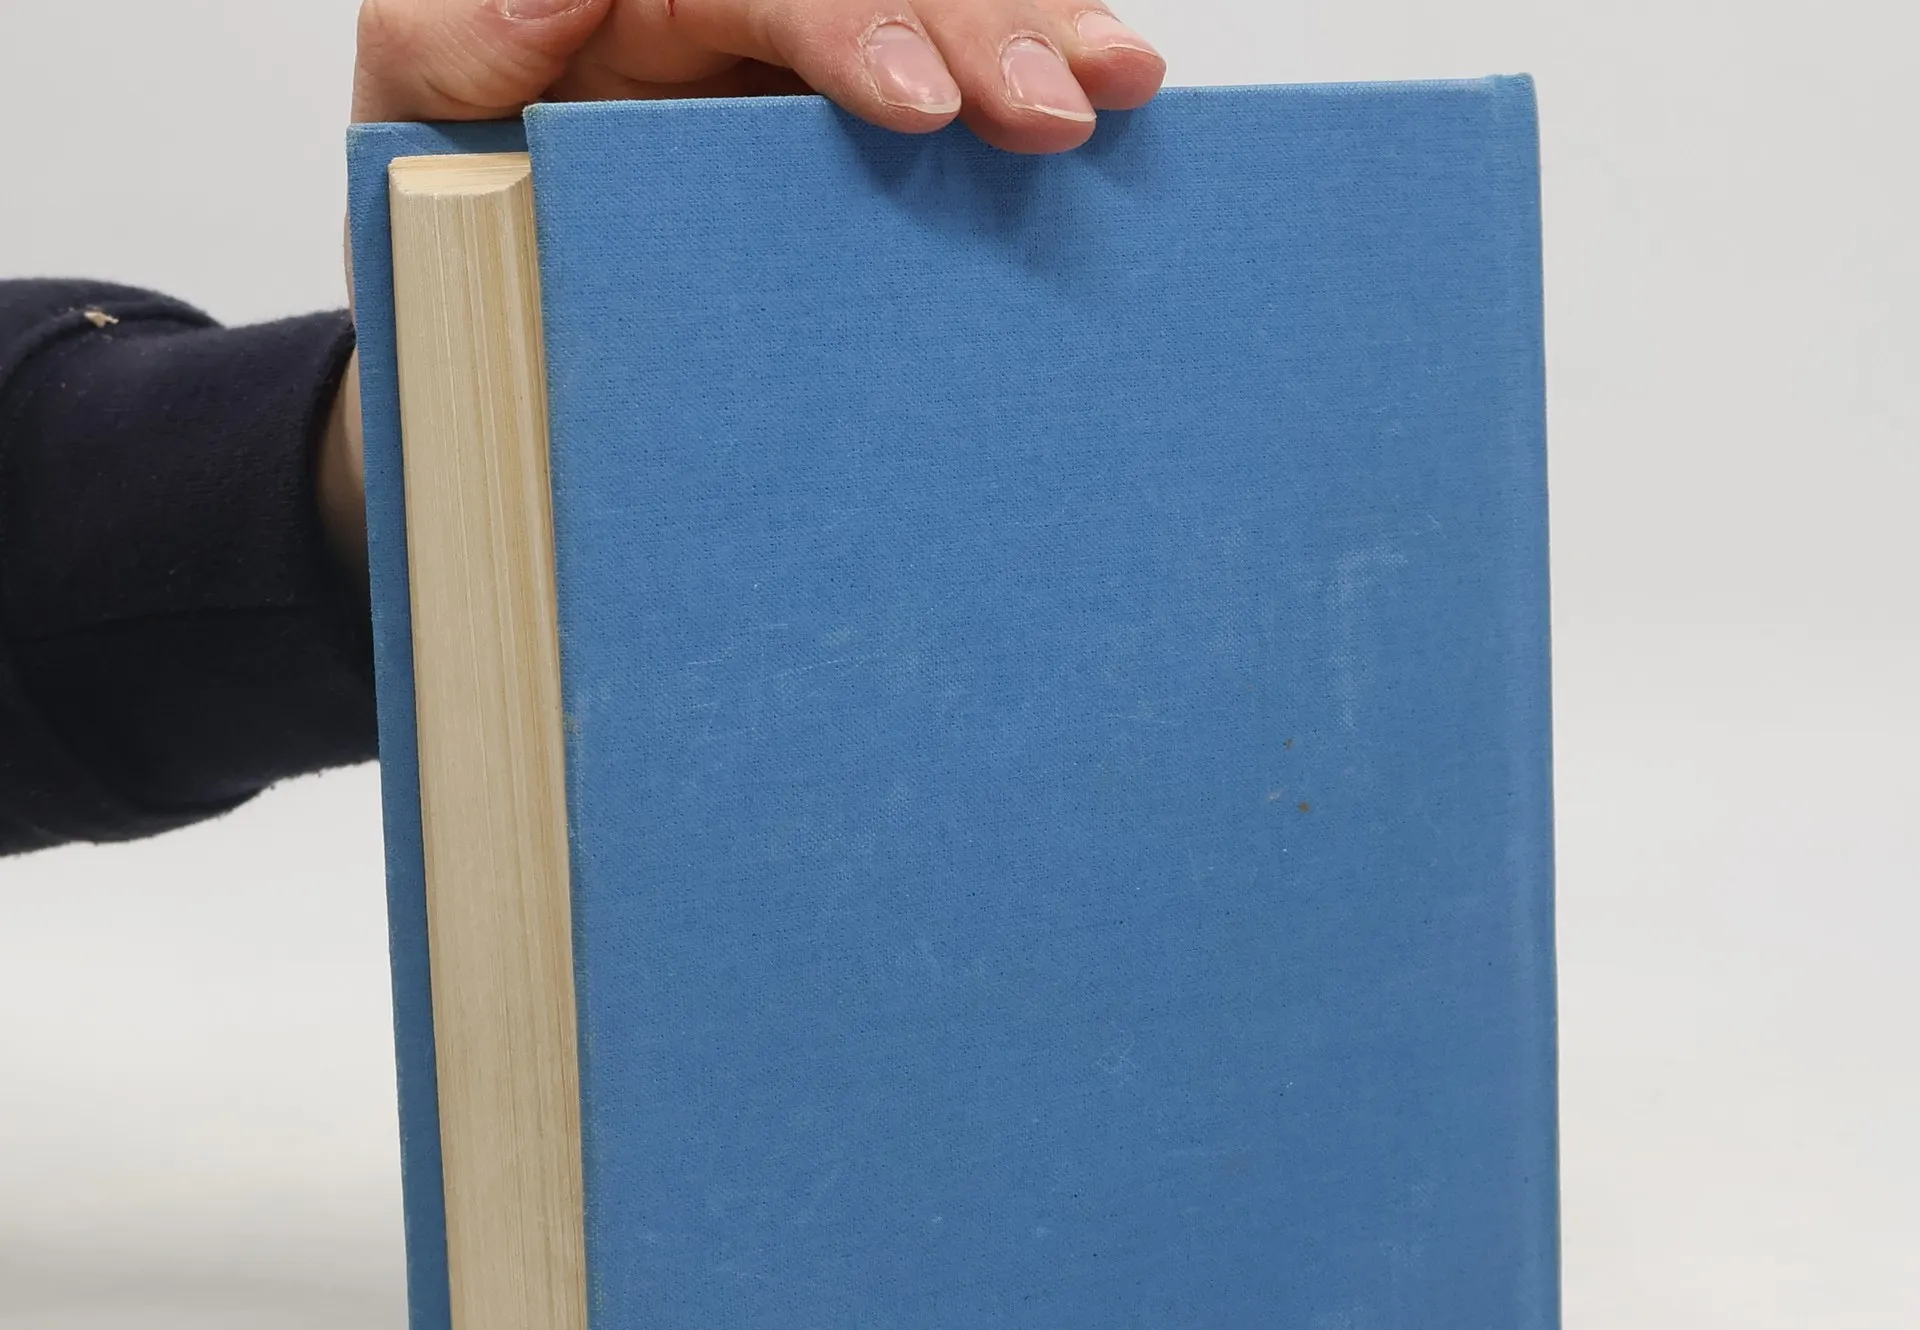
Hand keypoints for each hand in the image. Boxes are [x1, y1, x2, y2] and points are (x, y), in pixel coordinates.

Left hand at [352, 0, 1164, 156]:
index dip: (853, 21)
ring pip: (937, 12)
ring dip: (1036, 33)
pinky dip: (1028, 73)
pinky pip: (947, 85)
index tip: (917, 98)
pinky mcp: (847, 135)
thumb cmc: (446, 201)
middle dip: (979, 23)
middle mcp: (737, 8)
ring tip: (1123, 84)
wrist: (485, 308)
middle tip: (1067, 102)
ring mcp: (800, 71)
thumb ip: (457, 34)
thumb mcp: (414, 111)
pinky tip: (1114, 101)